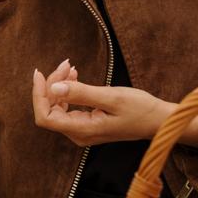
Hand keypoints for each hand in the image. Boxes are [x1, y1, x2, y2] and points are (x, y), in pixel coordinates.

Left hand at [31, 61, 177, 148]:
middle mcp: (79, 134)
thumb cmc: (139, 109)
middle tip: (67, 63)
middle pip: (50, 109)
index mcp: (82, 130)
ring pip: (58, 107)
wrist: (158, 120)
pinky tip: (75, 76)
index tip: (41, 73)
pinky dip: (68, 90)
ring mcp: (83, 130)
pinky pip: (69, 108)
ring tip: (71, 66)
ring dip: (60, 85)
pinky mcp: (88, 124)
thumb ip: (82, 93)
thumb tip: (54, 88)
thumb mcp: (111, 98)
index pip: (45, 116)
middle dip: (52, 84)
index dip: (39, 94)